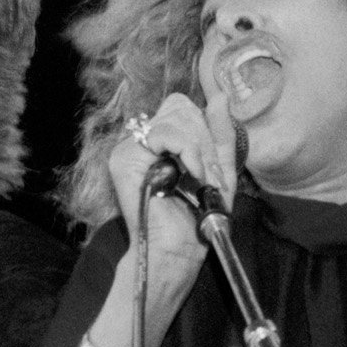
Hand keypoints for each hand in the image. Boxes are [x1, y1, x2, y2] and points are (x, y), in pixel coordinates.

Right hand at [111, 88, 238, 255]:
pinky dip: (188, 151)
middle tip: (209, 177)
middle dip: (205, 141)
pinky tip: (192, 174)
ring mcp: (131, 148)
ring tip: (202, 180)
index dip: (204, 128)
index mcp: (160, 142)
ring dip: (200, 151)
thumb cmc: (196, 218)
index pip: (182, 108)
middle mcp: (143, 142)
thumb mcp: (218, 169)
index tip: (212, 165)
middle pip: (180, 108)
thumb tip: (221, 96)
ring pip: (176, 119)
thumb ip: (220, 133)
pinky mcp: (125, 157)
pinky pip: (165, 134)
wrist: (179, 249)